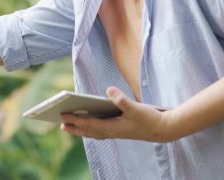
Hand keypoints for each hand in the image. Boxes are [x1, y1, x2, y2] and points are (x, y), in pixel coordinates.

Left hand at [60, 87, 177, 142]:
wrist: (163, 129)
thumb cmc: (150, 118)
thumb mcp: (136, 108)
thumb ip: (122, 100)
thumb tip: (109, 90)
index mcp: (113, 127)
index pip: (89, 124)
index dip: (75, 120)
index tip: (63, 116)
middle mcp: (112, 132)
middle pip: (88, 131)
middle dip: (74, 127)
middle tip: (59, 123)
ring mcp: (116, 132)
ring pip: (93, 132)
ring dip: (81, 129)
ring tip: (69, 125)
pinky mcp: (120, 130)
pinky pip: (100, 131)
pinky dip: (91, 129)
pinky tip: (88, 125)